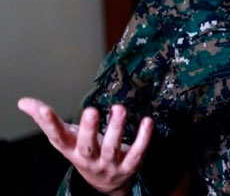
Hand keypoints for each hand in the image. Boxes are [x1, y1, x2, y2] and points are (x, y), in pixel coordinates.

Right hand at [18, 97, 152, 195]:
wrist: (106, 185)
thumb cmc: (85, 151)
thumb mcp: (67, 137)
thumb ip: (47, 119)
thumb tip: (23, 102)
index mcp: (71, 149)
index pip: (57, 137)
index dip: (49, 124)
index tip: (44, 108)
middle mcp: (89, 159)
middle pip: (87, 146)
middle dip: (89, 129)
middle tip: (91, 110)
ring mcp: (109, 164)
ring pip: (112, 148)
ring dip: (116, 128)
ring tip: (119, 109)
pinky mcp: (129, 166)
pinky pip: (137, 153)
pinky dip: (143, 138)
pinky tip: (147, 121)